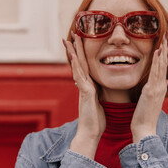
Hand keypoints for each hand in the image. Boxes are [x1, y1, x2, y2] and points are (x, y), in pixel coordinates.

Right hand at [63, 32, 105, 158]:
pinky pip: (80, 77)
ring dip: (73, 52)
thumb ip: (96, 94)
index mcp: (89, 86)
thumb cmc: (96, 120)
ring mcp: (83, 88)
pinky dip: (75, 66)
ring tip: (69, 40)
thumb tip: (97, 89)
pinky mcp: (85, 93)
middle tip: (72, 34)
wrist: (91, 132)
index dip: (82, 54)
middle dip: (75, 48)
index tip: (80, 42)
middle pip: (79, 63)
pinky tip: (72, 57)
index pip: (85, 66)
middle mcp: (84, 85)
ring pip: (77, 67)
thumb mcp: (98, 103)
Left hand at [130, 28, 167, 142]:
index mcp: (160, 87)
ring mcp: (157, 88)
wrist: (145, 129)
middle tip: (167, 33)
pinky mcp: (151, 91)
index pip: (163, 66)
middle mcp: (161, 85)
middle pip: (164, 62)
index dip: (165, 53)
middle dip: (166, 47)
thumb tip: (165, 79)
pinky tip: (158, 51)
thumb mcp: (152, 100)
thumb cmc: (145, 116)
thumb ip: (158, 88)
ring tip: (165, 37)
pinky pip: (155, 73)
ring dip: (163, 50)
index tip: (165, 41)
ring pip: (162, 65)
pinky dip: (157, 61)